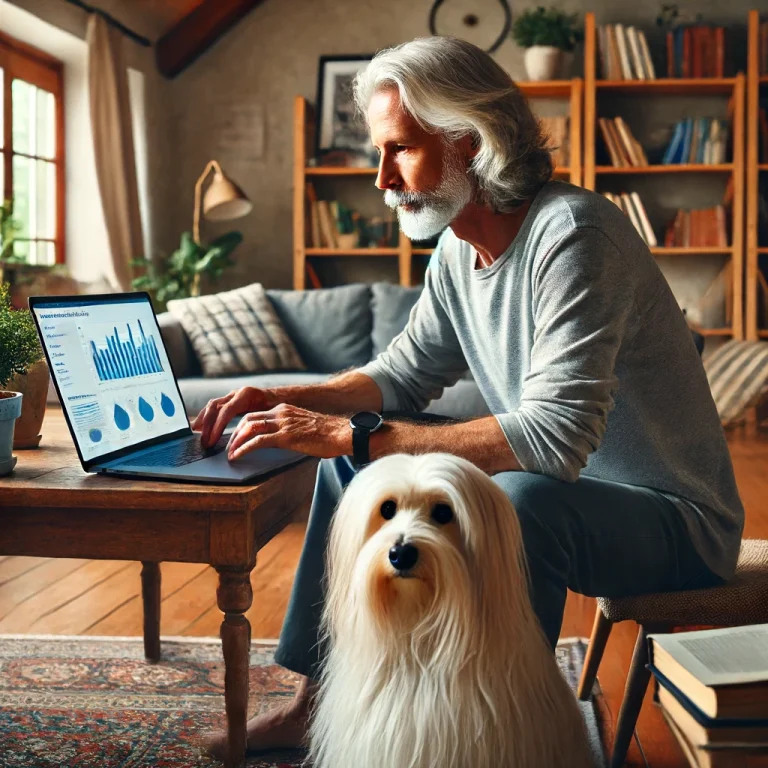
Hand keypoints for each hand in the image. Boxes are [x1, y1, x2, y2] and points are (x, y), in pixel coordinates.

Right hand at [192, 386, 276, 447]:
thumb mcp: (272, 413)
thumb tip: (249, 435)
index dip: (217, 427)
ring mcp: (232, 396)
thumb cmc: (278, 406)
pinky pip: (215, 407)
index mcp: (246, 395)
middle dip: (207, 425)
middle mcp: (236, 393)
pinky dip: (206, 417)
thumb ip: (260, 421)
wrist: (280, 396)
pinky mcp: (230, 400)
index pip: (226, 411)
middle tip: (203, 442)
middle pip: (214, 407)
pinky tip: (201, 427)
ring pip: (212, 406)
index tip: (211, 440)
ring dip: (203, 420)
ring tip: (196, 434)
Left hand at [226, 404, 351, 460]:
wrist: (342, 434)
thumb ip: (288, 430)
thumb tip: (278, 442)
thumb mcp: (303, 427)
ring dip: (235, 441)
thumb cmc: (327, 434)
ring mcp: (283, 424)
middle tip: (228, 446)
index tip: (235, 436)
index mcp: (285, 409)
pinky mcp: (285, 437)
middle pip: (248, 419)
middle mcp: (281, 413)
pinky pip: (258, 441)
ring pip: (249, 428)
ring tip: (230, 453)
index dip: (242, 426)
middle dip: (234, 433)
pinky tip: (237, 456)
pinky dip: (244, 448)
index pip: (256, 414)